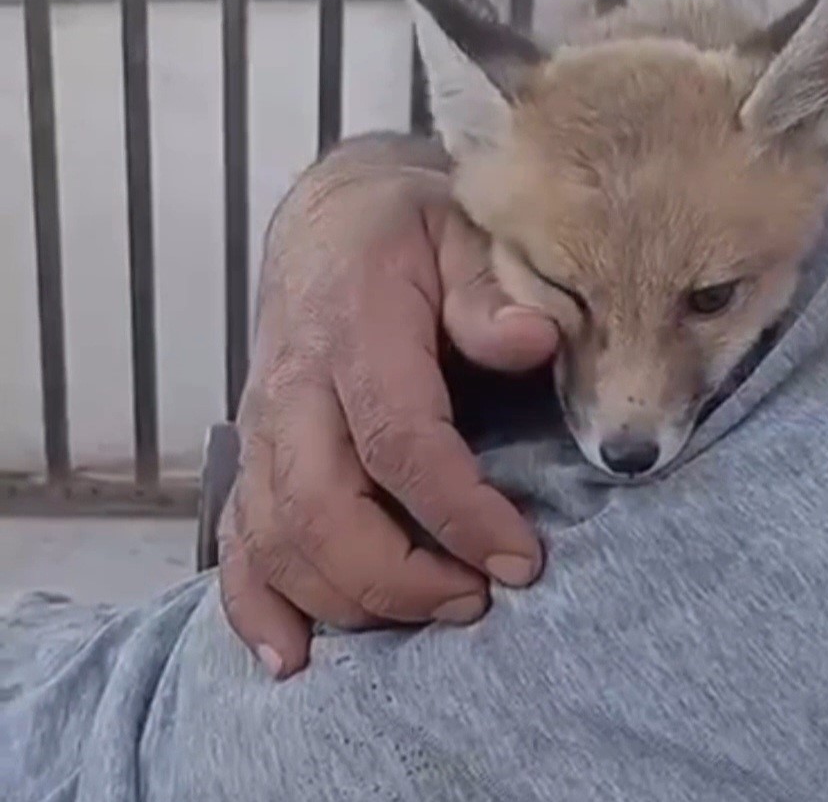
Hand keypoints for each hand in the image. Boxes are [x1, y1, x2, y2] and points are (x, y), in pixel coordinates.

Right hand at [218, 137, 558, 677]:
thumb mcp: (463, 234)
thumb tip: (535, 339)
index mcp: (355, 328)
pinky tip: (292, 654)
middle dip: (399, 575)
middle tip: (478, 601)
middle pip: (319, 507)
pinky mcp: (251, 456)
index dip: (458, 511)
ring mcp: (261, 426)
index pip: (398, 439)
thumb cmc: (410, 235)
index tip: (521, 560)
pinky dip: (257, 606)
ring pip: (276, 538)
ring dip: (347, 599)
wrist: (330, 228)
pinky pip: (237, 541)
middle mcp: (294, 386)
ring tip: (430, 617)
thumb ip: (492, 290)